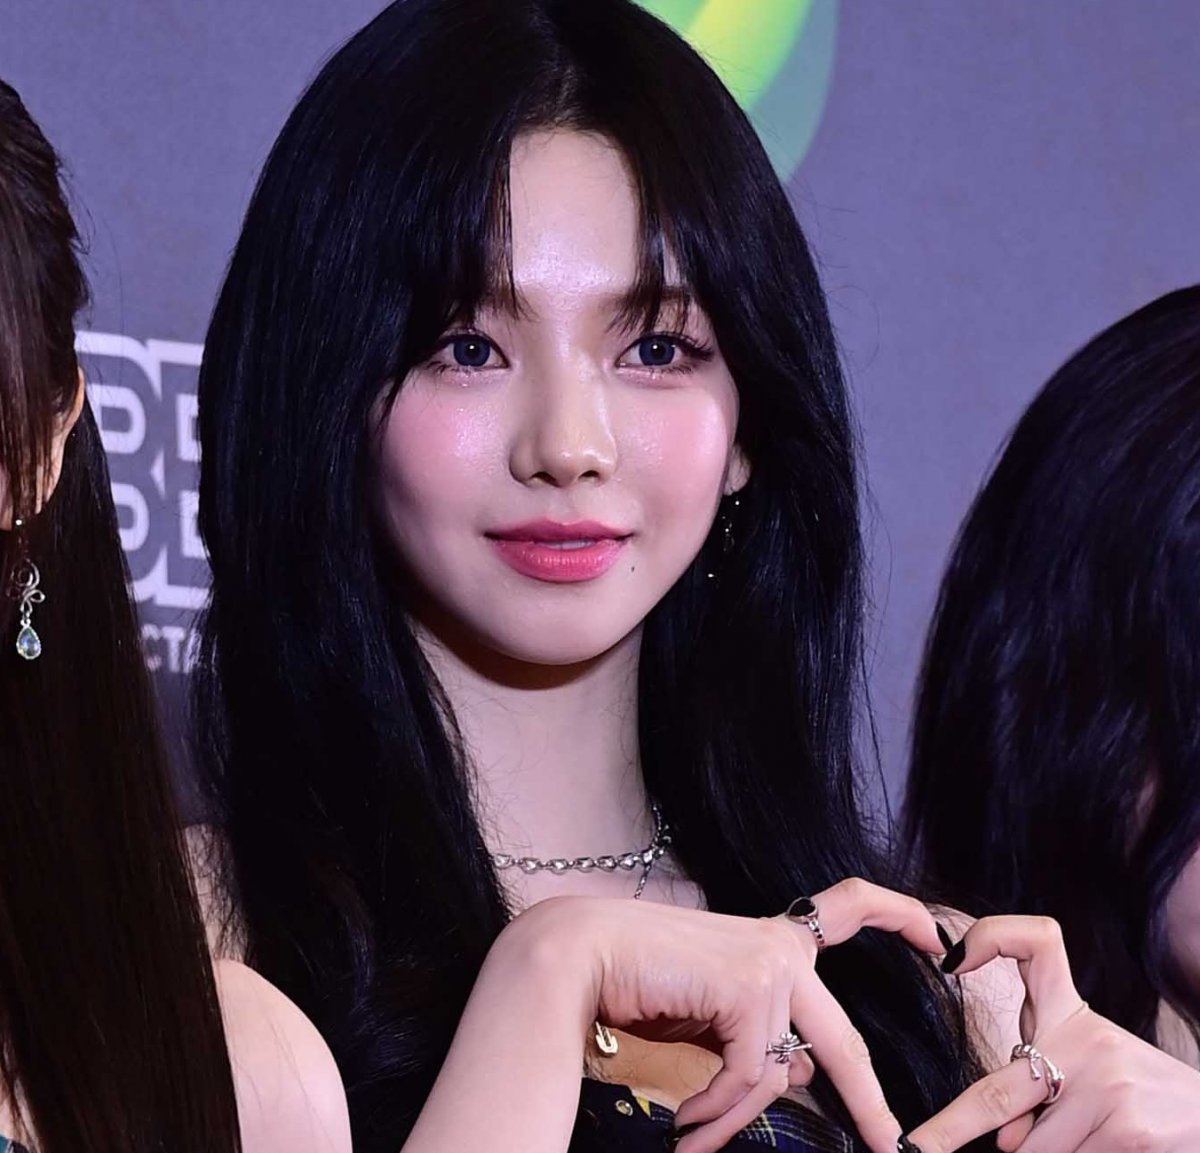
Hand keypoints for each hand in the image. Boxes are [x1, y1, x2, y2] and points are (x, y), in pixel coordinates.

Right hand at [518, 878, 943, 1152]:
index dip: (899, 916)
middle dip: (867, 1101)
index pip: (850, 907)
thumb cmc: (640, 980)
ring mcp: (769, 964)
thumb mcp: (712, 1017)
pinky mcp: (750, 986)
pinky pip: (746, 1077)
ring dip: (733, 1117)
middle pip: (839, 1038)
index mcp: (774, 940)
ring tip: (695, 1138)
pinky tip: (685, 1122)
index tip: (938, 937)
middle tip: (890, 1143)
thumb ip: (759, 1035)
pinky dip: (714, 1111)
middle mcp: (781, 946)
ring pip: (777, 1073)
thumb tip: (800, 1077)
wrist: (583, 955)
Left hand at [905, 915, 1199, 1151]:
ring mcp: (1108, 1085)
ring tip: (1092, 1141)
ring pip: (1031, 1151)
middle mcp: (1088, 1040)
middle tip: (916, 1148)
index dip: (991, 937)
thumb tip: (1004, 1140)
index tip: (951, 959)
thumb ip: (1041, 1088)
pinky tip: (1109, 1152)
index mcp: (1074, 1016)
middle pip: (995, 1092)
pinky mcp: (1128, 1130)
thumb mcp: (1093, 1070)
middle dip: (949, 1130)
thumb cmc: (1141, 1099)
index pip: (1037, 944)